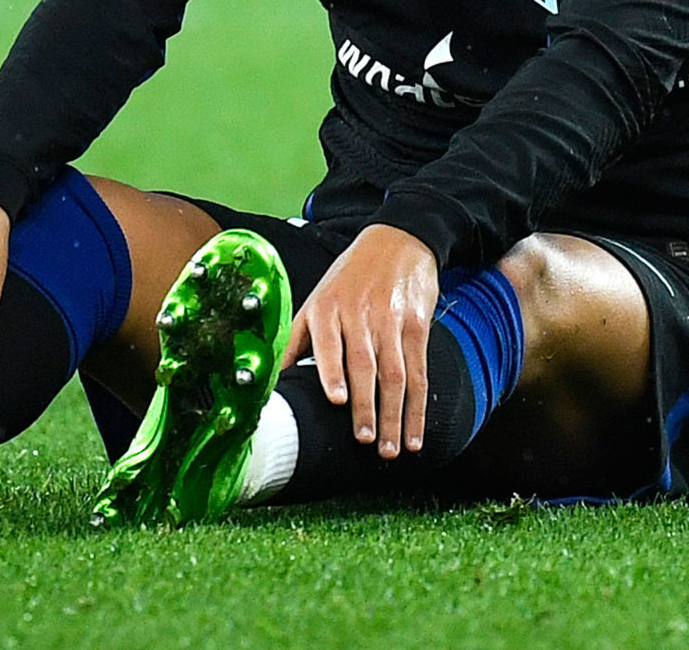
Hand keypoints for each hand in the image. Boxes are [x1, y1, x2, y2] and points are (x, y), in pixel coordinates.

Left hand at [281, 223, 438, 457]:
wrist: (398, 240)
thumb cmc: (349, 278)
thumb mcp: (317, 300)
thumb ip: (295, 340)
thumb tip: (269, 381)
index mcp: (328, 308)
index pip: (330, 342)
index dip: (333, 372)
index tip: (336, 400)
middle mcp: (360, 313)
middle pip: (365, 365)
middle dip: (366, 406)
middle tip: (366, 440)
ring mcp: (392, 320)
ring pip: (395, 374)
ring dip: (394, 415)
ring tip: (389, 449)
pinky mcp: (417, 326)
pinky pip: (419, 372)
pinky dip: (418, 407)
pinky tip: (414, 433)